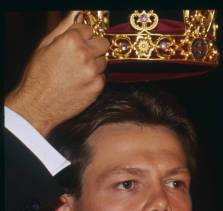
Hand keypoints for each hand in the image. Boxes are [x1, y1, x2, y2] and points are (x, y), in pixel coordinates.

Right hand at [5, 11, 109, 136]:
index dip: (82, 35)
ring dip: (95, 63)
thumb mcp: (45, 46)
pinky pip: (103, 76)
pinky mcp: (98, 86)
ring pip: (104, 60)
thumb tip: (75, 15)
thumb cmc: (38, 76)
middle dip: (94, 47)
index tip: (78, 41)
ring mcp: (93, 71)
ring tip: (78, 71)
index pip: (88, 29)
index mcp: (71, 41)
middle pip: (102, 43)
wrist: (39, 104)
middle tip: (82, 55)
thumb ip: (63, 28)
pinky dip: (95, 78)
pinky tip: (80, 81)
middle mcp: (85, 54)